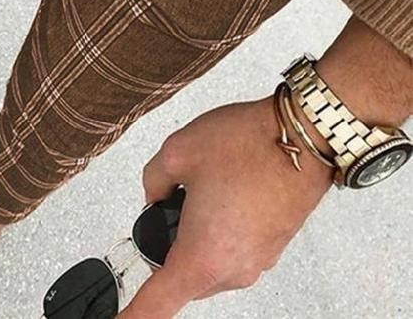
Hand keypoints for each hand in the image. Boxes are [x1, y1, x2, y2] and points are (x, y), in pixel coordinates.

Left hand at [117, 96, 333, 317]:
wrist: (304, 136)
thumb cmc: (249, 145)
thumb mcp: (177, 152)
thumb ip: (153, 181)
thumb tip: (154, 194)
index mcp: (202, 256)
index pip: (156, 304)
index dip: (132, 315)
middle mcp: (232, 269)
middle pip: (181, 278)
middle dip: (168, 245)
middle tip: (170, 203)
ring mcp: (257, 261)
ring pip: (208, 261)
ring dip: (197, 233)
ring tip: (207, 185)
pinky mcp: (272, 247)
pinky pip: (233, 248)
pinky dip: (221, 227)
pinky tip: (226, 188)